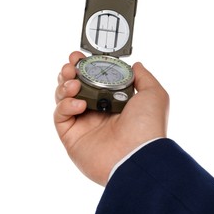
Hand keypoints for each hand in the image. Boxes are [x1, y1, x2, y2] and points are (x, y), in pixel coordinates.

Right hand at [54, 51, 169, 185]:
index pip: (94, 80)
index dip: (85, 67)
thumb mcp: (153, 94)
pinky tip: (79, 105)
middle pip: (75, 87)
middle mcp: (97, 111)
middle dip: (69, 72)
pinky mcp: (72, 136)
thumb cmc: (147, 126)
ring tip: (73, 83)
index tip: (80, 57)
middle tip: (71, 66)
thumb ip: (143, 77)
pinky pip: (60, 115)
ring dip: (64, 85)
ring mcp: (84, 123)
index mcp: (114, 101)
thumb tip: (136, 65)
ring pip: (64, 98)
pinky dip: (65, 105)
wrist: (137, 156)